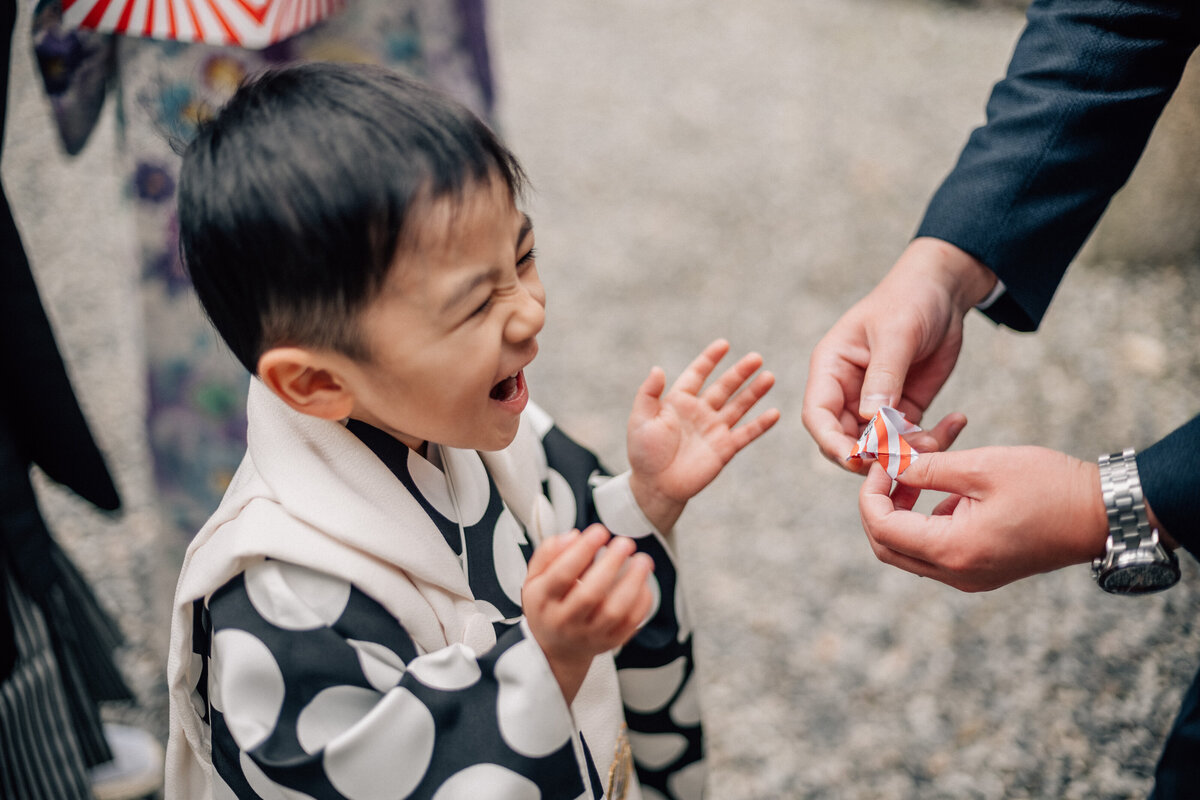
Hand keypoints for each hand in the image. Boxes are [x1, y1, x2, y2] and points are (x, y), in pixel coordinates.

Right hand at [522, 525, 654, 702]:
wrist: (555, 648)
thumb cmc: (548, 605)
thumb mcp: (535, 578)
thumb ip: (548, 553)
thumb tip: (573, 536)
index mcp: (543, 601)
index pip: (561, 575)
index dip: (582, 551)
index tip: (600, 531)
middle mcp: (564, 621)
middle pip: (589, 595)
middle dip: (610, 565)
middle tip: (625, 542)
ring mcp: (588, 635)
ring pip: (614, 612)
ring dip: (632, 583)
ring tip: (642, 560)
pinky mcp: (609, 643)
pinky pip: (630, 623)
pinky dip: (641, 601)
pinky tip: (643, 582)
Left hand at [627, 339, 779, 531]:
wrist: (656, 486)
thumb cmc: (644, 453)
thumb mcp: (641, 419)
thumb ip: (648, 394)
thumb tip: (657, 368)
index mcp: (679, 401)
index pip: (697, 374)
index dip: (710, 359)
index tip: (724, 344)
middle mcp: (700, 411)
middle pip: (724, 386)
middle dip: (740, 372)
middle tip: (756, 357)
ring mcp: (714, 429)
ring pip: (739, 406)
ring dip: (754, 392)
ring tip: (769, 377)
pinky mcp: (725, 448)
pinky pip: (746, 433)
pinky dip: (760, 424)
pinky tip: (774, 413)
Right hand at [802, 238, 996, 470]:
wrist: (943, 291)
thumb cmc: (909, 300)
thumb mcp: (897, 335)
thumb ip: (883, 377)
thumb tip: (869, 420)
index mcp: (831, 368)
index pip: (818, 415)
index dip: (831, 442)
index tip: (857, 459)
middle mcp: (846, 390)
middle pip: (843, 439)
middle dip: (871, 455)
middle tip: (904, 459)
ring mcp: (874, 403)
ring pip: (877, 447)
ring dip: (905, 452)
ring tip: (938, 437)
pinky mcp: (903, 410)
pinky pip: (908, 440)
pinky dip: (929, 442)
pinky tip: (956, 422)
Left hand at [858, 446, 1108, 591]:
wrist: (1104, 514)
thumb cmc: (1048, 486)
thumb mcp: (981, 467)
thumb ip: (927, 469)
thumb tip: (889, 465)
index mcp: (953, 551)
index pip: (882, 528)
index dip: (871, 492)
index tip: (884, 461)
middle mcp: (956, 573)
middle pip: (887, 546)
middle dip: (879, 504)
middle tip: (892, 468)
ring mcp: (969, 577)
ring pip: (908, 550)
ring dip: (902, 510)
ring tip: (919, 469)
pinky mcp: (981, 570)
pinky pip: (935, 550)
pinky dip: (927, 519)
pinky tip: (947, 487)